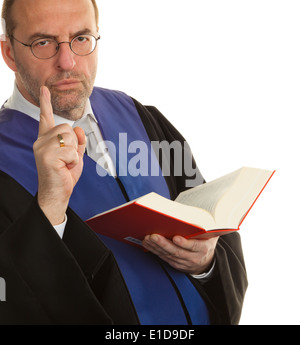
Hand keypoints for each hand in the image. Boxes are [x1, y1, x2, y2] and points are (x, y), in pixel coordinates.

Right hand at [33, 86, 85, 225]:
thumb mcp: (75, 155)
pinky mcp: (46, 156)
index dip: (46, 103)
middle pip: (66, 127)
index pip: (46, 117)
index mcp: (47, 140)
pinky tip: (64, 168)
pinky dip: (73, 161)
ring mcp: (42, 148)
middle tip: (67, 159)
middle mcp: (41, 141)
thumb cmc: (64, 176)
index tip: (45, 89)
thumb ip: (77, 142)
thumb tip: (78, 129)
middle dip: (73, 143)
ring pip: (68, 136)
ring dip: (73, 152)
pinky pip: (71, 150)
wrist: (57, 194)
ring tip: (65, 163)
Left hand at [142, 234, 218, 274]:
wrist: (206, 261)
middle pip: (177, 251)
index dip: (184, 243)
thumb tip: (188, 216)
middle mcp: (194, 257)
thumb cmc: (205, 242)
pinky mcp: (176, 264)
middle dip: (164, 244)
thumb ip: (202, 227)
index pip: (194, 246)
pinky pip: (164, 257)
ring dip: (156, 247)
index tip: (176, 238)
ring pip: (168, 255)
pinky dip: (155, 251)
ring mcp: (184, 263)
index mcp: (203, 248)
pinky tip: (148, 244)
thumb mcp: (209, 234)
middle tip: (154, 236)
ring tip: (147, 239)